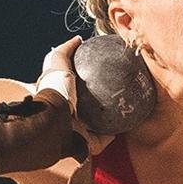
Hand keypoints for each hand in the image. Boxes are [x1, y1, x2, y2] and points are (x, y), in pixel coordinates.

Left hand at [40, 37, 114, 156]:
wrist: (57, 122)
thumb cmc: (55, 92)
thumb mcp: (57, 64)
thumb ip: (65, 51)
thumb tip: (78, 40)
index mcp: (62, 97)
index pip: (76, 88)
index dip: (86, 81)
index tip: (102, 73)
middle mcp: (70, 114)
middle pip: (88, 106)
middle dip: (101, 100)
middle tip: (118, 89)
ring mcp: (80, 130)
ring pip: (99, 123)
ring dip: (111, 117)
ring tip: (126, 104)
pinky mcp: (90, 143)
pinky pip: (107, 137)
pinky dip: (116, 131)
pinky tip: (127, 120)